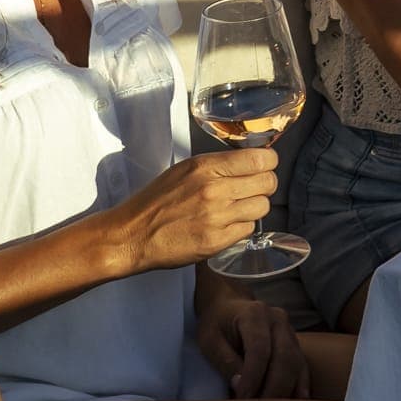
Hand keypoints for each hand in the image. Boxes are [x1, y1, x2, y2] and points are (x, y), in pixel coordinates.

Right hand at [115, 147, 276, 272]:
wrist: (131, 235)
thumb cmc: (156, 201)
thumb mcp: (185, 170)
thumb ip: (219, 165)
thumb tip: (251, 162)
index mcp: (206, 167)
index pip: (261, 159)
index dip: (267, 163)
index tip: (262, 167)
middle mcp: (215, 190)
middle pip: (268, 183)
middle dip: (264, 185)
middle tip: (251, 189)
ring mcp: (217, 217)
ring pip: (263, 207)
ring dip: (254, 207)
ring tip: (237, 209)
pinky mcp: (216, 241)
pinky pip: (248, 229)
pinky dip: (241, 227)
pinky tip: (226, 225)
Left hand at [194, 279, 310, 399]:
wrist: (229, 305)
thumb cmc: (216, 324)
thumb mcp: (210, 341)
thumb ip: (226, 361)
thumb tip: (241, 386)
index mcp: (254, 314)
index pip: (259, 349)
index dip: (253, 376)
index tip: (242, 399)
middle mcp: (278, 319)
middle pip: (284, 357)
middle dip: (273, 388)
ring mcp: (290, 330)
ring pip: (296, 362)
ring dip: (286, 389)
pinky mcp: (295, 343)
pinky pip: (302, 365)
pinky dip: (301, 385)